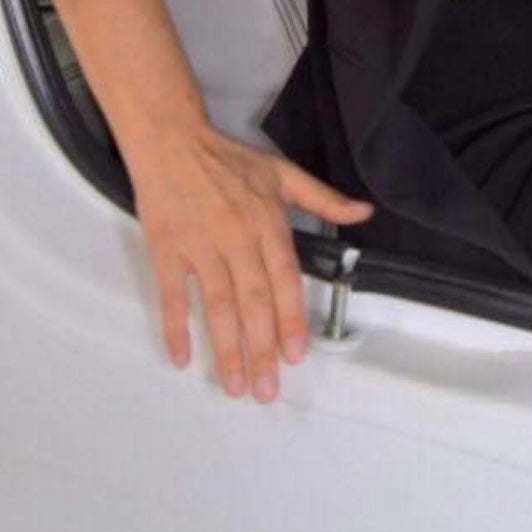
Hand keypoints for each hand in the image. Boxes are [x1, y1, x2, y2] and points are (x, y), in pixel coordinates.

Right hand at [131, 124, 371, 401]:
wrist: (172, 141)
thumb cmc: (228, 159)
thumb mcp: (282, 173)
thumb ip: (323, 198)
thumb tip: (364, 212)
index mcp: (267, 221)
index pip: (284, 279)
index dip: (290, 319)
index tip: (295, 355)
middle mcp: (236, 237)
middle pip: (252, 301)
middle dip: (261, 349)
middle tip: (267, 390)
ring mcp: (199, 246)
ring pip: (216, 306)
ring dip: (225, 349)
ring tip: (235, 386)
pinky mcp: (166, 250)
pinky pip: (172, 296)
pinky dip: (175, 328)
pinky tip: (182, 358)